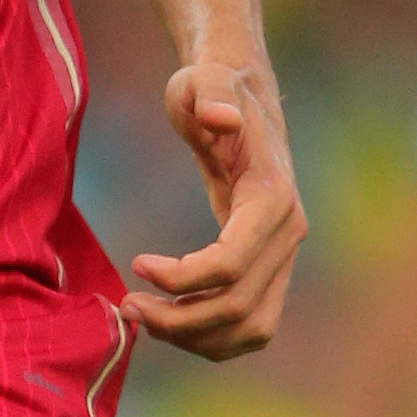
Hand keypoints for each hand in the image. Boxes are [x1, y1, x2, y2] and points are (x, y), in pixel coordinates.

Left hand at [124, 51, 306, 360]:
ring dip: (195, 336)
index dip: (182, 278)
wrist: (241, 99)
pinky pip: (251, 324)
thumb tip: (221, 117)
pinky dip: (211, 336)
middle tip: (127, 306)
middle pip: (240, 306)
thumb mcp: (201, 80)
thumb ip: (210, 93)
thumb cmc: (211, 90)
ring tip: (142, 318)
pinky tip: (167, 320)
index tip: (137, 264)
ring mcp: (285, 255)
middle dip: (180, 318)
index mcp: (273, 197)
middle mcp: (289, 233)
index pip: (231, 263)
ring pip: (252, 327)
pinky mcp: (273, 268)